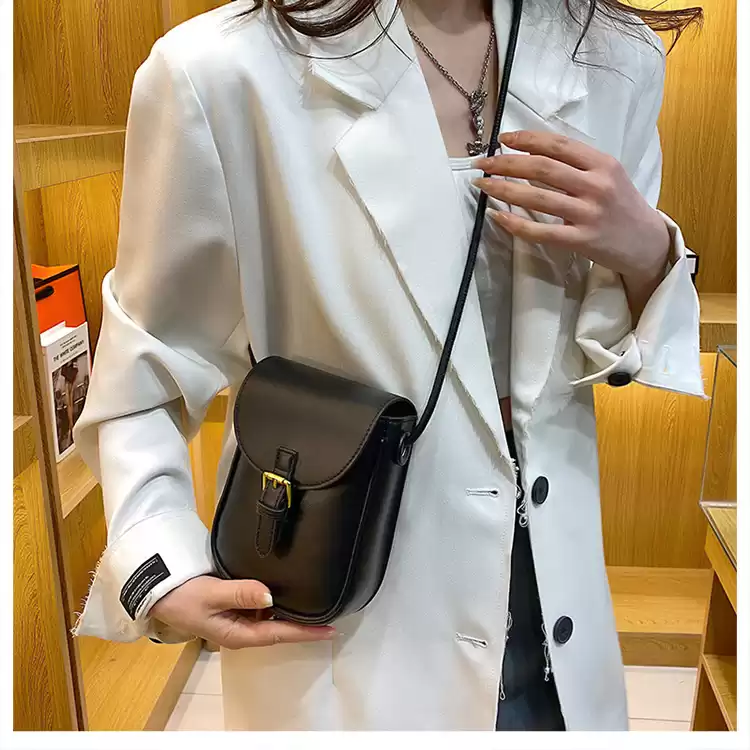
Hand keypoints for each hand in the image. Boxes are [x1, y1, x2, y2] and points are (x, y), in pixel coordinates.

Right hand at [149, 575, 335, 648]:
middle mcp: (242, 630)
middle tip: (330, 612)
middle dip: (303, 623)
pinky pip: (261, 608)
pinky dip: (276, 602)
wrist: (159, 592)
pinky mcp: (234, 608)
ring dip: (289, 611)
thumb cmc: (183, 596)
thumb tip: (270, 596)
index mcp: (238, 634)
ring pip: (271, 618)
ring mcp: (238, 620)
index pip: (279, 634)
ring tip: (315, 599)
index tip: (330, 629)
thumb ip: (242, 593)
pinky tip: (286, 590)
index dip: (305, 632)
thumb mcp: (212, 594)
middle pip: (279, 628)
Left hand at [472, 131, 669, 285]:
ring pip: (537, 198)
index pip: (558, 145)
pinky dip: (515, 223)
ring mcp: (588, 214)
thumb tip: (531, 154)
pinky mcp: (581, 240)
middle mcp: (596, 186)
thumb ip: (576, 165)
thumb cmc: (621, 205)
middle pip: (542, 169)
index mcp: (603, 163)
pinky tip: (497, 215)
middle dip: (506, 162)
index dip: (527, 139)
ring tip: (482, 184)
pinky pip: (540, 231)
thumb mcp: (608, 176)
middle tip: (482, 161)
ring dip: (503, 189)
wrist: (647, 243)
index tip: (502, 138)